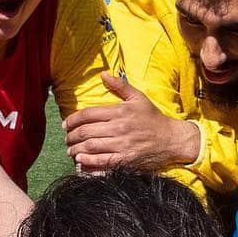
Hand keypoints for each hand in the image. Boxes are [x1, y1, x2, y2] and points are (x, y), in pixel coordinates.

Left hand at [63, 73, 200, 172]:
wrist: (172, 140)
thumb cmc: (153, 118)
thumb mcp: (139, 98)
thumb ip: (120, 86)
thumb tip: (103, 74)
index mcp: (120, 112)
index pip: (88, 114)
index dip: (72, 120)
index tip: (65, 124)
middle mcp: (119, 128)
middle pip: (86, 132)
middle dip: (71, 136)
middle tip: (67, 139)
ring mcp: (122, 146)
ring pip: (91, 148)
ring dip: (76, 150)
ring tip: (71, 150)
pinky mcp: (126, 161)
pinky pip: (102, 162)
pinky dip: (88, 162)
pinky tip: (80, 161)